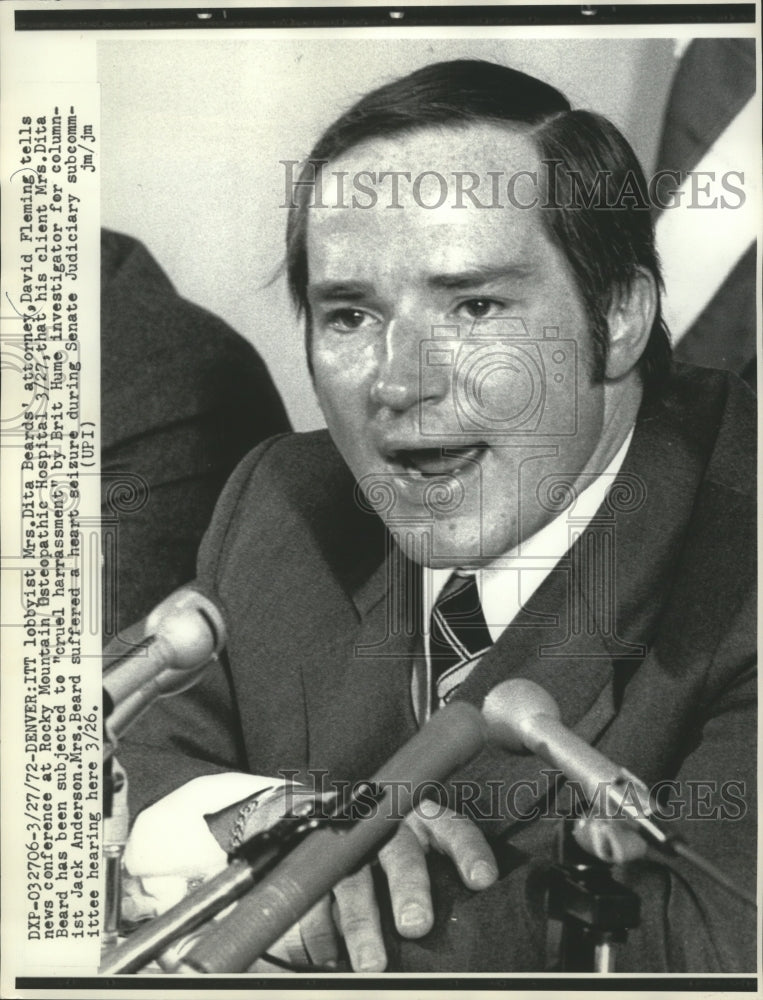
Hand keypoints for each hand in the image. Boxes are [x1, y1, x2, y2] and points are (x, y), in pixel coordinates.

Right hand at [283, 796, 498, 971]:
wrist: (341, 831)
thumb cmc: (406, 863)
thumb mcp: (430, 861)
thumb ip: (448, 889)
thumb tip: (474, 935)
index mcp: (426, 823)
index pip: (453, 829)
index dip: (468, 851)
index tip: (482, 880)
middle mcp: (388, 831)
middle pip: (399, 852)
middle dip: (408, 886)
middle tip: (416, 925)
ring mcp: (350, 851)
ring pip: (354, 880)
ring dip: (362, 924)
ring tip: (373, 965)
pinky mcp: (316, 873)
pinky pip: (314, 900)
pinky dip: (322, 934)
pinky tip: (332, 961)